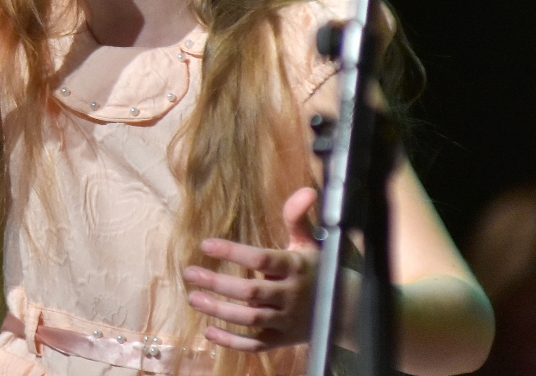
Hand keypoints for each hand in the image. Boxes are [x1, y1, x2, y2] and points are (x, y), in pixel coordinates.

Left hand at [183, 187, 319, 352]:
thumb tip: (307, 190)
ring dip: (220, 311)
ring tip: (193, 298)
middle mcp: (291, 295)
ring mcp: (286, 320)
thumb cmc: (317, 270)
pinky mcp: (281, 340)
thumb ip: (297, 218)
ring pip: (251, 319)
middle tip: (190, 272)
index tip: (206, 244)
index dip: (233, 252)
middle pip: (252, 292)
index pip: (262, 258)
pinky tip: (208, 331)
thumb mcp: (309, 243)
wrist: (345, 311)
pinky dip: (232, 342)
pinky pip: (255, 345)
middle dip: (219, 284)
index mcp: (295, 267)